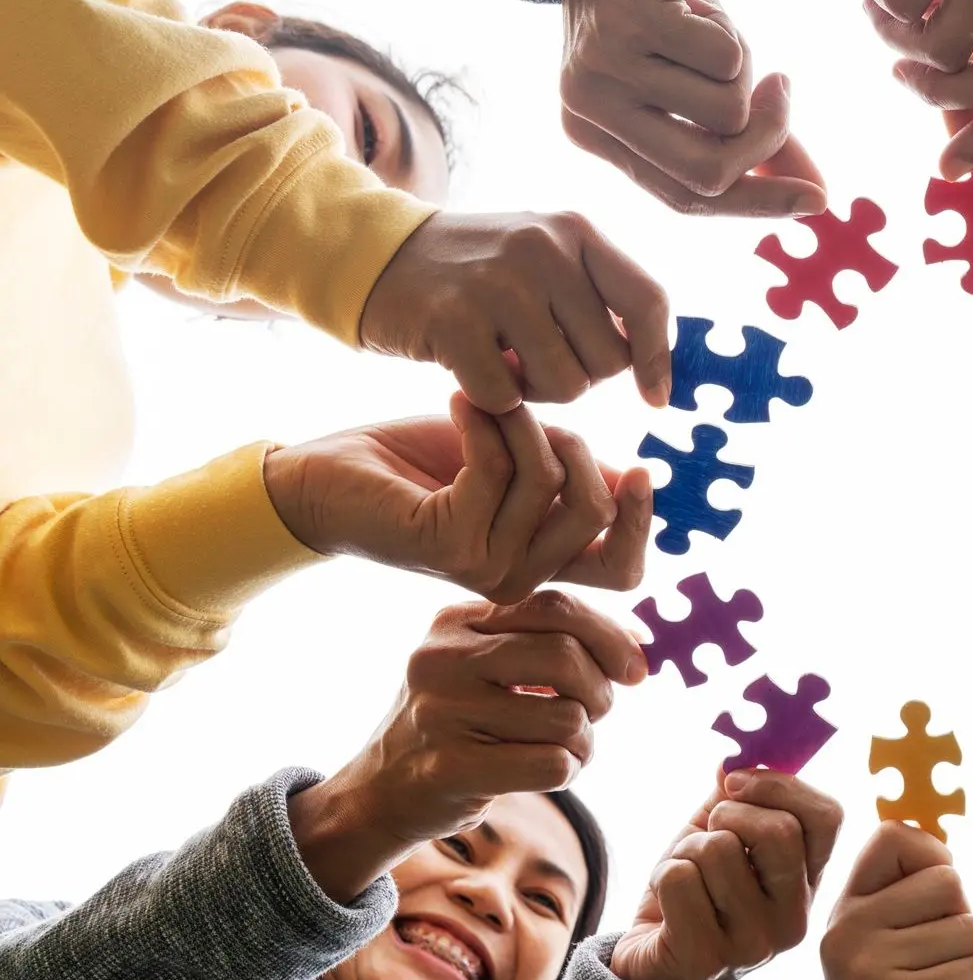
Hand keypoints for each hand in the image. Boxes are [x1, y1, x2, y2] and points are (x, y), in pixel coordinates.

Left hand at [264, 394, 651, 602]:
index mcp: (541, 564)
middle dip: (572, 443)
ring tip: (484, 400)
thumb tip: (633, 476)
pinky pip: (499, 469)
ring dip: (520, 421)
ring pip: (549, 481)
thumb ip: (569, 477)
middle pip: (595, 512)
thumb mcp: (513, 464)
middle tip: (524, 411)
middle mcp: (519, 579)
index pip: (624, 569)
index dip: (641, 520)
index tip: (639, 467)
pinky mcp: (450, 545)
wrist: (325, 477)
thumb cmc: (414, 464)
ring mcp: (486, 569)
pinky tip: (458, 402)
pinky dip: (482, 421)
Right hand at [292, 592, 646, 900]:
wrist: (381, 792)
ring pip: (567, 718)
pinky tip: (548, 773)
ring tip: (563, 749)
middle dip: (601, 692)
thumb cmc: (457, 724)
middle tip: (595, 714)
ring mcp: (442, 713)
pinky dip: (568, 772)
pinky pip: (552, 763)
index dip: (610, 636)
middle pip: (565, 658)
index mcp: (455, 621)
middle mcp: (442, 659)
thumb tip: (638, 643)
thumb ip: (550, 643)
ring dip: (584, 742)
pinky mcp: (450, 768)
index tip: (636, 668)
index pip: (555, 606)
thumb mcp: (486, 666)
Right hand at [358, 211, 671, 412]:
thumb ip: (597, 296)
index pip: (648, 301)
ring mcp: (498, 282)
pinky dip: (494, 398)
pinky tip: (472, 369)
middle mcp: (543, 248)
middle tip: (537, 359)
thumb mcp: (544, 258)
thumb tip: (654, 366)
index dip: (657, 359)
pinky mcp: (453, 320)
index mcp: (575, 230)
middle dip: (581, 377)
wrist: (376, 257)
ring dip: (538, 392)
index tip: (654, 398)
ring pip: (567, 385)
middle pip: (609, 360)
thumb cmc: (475, 274)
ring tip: (506, 362)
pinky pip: (507, 396)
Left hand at [556, 0, 826, 217]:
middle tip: (782, 89)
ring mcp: (603, 66)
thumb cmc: (662, 3)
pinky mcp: (630, 20)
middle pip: (707, 172)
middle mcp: (587, 111)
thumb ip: (752, 140)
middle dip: (766, 137)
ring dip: (742, 64)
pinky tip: (694, 2)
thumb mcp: (705, 80)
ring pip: (725, 110)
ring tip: (708, 28)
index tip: (817, 201)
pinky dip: (730, 30)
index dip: (757, 205)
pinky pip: (725, 59)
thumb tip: (815, 199)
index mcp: (594, 136)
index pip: (687, 200)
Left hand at [610, 768, 845, 979]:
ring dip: (685, 850)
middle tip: (707, 833)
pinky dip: (661, 875)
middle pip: (778, 831)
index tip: (735, 785)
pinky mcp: (707, 957)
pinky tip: (668, 902)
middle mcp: (795, 917)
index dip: (780, 786)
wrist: (656, 968)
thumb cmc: (698, 894)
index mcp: (809, 882)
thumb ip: (737, 796)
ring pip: (717, 850)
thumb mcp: (725, 838)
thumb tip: (733, 756)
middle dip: (726, 815)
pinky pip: (678, 879)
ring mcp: (755, 942)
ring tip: (684, 875)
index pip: (827, 817)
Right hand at [820, 822, 972, 979]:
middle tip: (932, 973)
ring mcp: (865, 966)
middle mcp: (844, 930)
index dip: (935, 864)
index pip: (897, 836)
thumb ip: (908, 893)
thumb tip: (937, 830)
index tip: (930, 913)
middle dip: (963, 930)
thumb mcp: (893, 942)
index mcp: (843, 908)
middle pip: (951, 885)